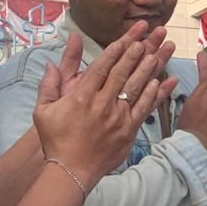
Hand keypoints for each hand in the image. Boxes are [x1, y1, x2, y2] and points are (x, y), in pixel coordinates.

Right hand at [35, 24, 173, 184]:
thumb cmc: (55, 140)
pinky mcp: (128, 131)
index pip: (102, 65)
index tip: (130, 35)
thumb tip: (50, 63)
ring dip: (150, 67)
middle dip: (138, 50)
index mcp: (82, 96)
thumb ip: (48, 85)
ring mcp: (118, 117)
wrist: (71, 170)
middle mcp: (102, 103)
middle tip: (150, 35)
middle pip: (123, 71)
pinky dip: (154, 94)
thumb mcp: (43, 110)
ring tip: (160, 50)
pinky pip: (144, 109)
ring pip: (136, 87)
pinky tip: (162, 81)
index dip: (118, 48)